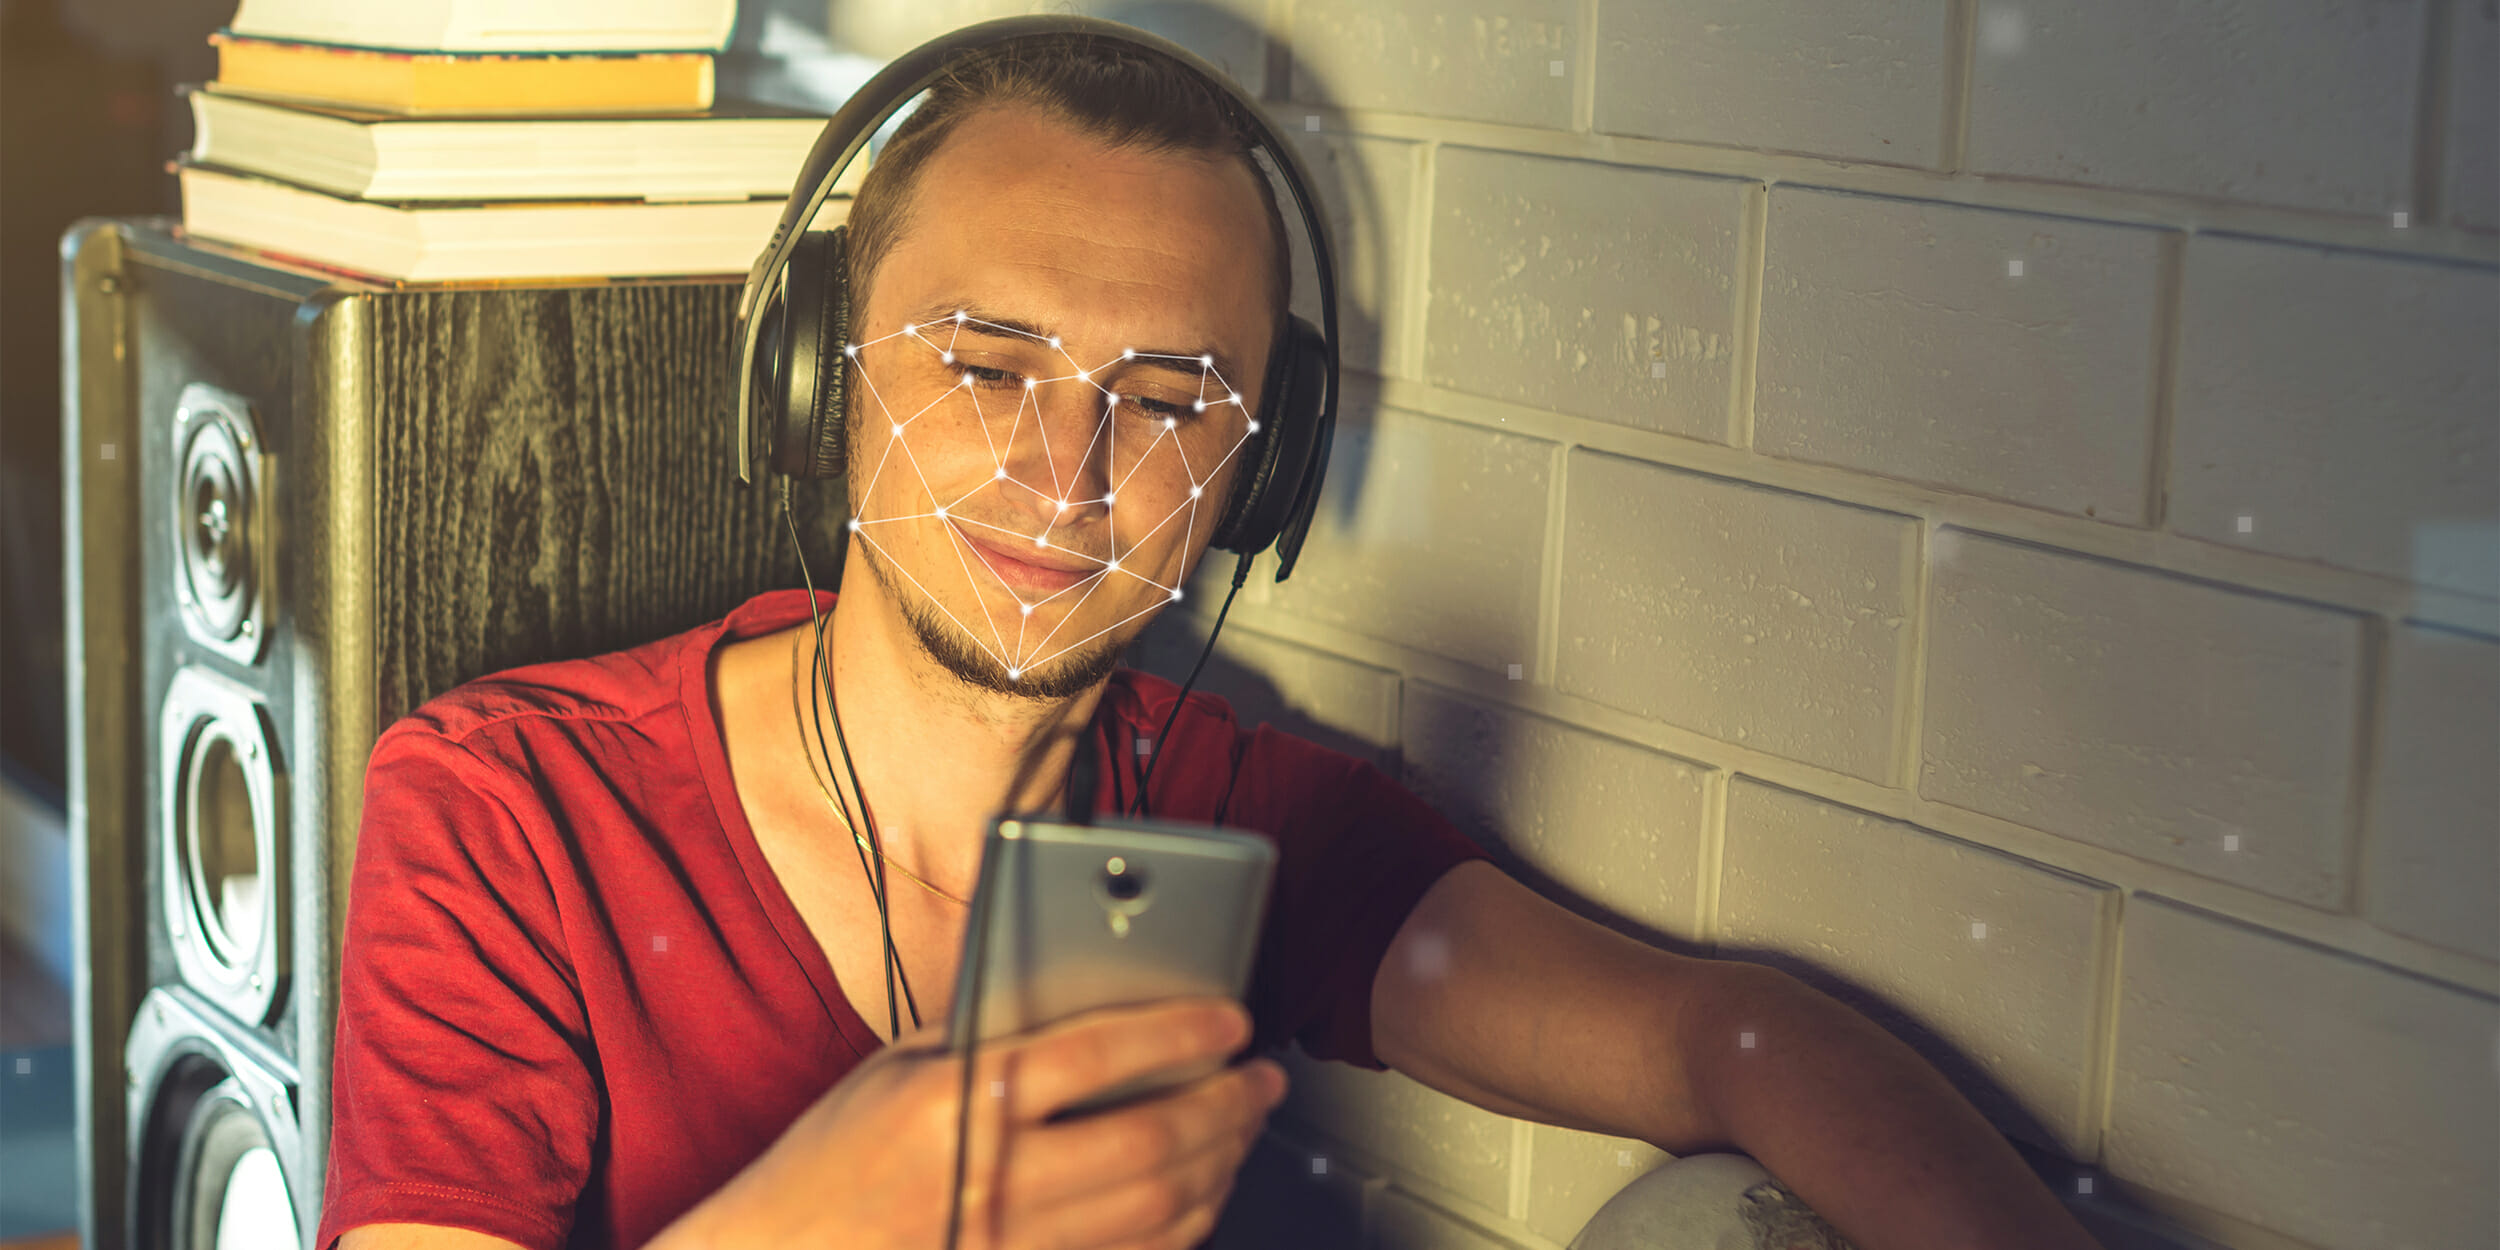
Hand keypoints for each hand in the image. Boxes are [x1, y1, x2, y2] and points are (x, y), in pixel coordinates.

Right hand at [666, 996, 1288, 1249]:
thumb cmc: (830, 1162)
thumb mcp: (898, 1071)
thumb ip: (990, 1039)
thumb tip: (1089, 1003)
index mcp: (960, 1102)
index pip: (1098, 1053)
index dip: (1181, 1031)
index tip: (1228, 1018)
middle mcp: (994, 1179)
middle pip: (1149, 1140)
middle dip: (1226, 1105)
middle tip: (1261, 1080)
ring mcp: (1012, 1246)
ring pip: (1156, 1209)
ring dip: (1219, 1165)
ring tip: (1243, 1129)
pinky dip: (1183, 1229)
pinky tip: (1201, 1196)